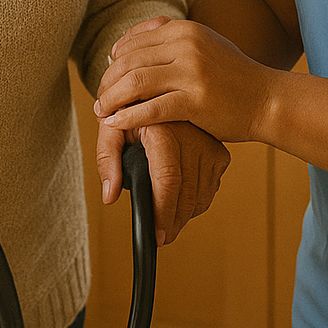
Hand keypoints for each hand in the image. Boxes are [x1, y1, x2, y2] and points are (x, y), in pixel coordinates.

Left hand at [96, 18, 276, 143]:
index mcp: (185, 29)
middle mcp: (186, 45)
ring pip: (135, 83)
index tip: (106, 80)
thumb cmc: (232, 76)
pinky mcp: (196, 100)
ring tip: (102, 113)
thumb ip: (168, 39)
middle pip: (129, 62)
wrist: (266, 99)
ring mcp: (192, 72)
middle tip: (99, 100)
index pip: (133, 42)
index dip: (113, 63)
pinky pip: (151, 109)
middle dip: (107, 83)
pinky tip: (116, 125)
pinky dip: (128, 118)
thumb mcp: (203, 43)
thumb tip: (122, 45)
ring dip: (111, 100)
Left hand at [96, 120, 229, 245]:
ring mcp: (209, 143)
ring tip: (169, 223)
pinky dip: (199, 202)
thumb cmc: (131, 110)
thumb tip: (109, 195)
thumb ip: (107, 160)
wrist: (157, 89)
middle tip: (160, 238)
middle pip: (187, 193)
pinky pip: (211, 187)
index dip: (163, 211)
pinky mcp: (219, 150)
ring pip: (202, 194)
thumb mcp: (111, 127)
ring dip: (186, 215)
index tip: (156, 234)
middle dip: (174, 222)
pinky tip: (183, 203)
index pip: (167, 178)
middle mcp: (191, 134)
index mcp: (163, 128)